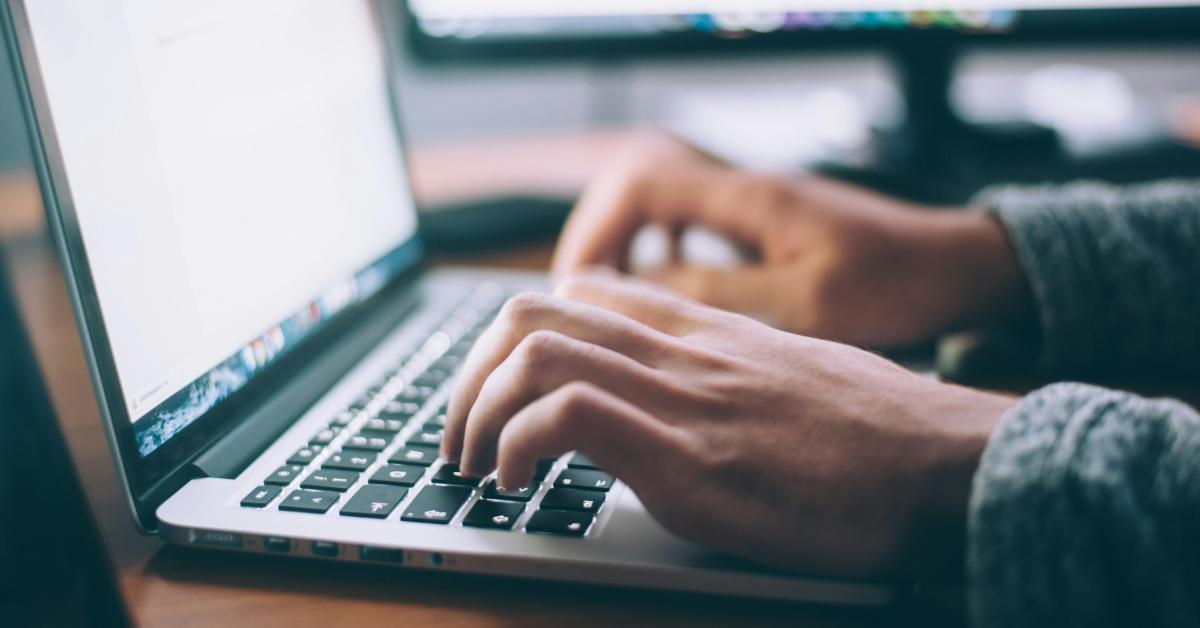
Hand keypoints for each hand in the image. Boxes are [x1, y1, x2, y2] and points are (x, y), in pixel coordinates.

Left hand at [442, 271, 1014, 576]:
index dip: (516, 337)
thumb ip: (726, 373)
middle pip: (533, 311)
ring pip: (534, 350)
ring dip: (476, 410)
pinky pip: (568, 416)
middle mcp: (682, 350)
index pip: (581, 292)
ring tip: (474, 465)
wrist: (950, 464)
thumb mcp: (792, 378)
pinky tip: (518, 484)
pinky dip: (517, 445)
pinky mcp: (689, 459)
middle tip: (461, 435)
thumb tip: (682, 402)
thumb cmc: (881, 433)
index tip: (500, 391)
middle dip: (470, 374)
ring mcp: (683, 398)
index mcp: (705, 331)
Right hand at [552, 133, 1029, 346]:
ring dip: (625, 244)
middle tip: (579, 298)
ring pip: (659, 204)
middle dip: (598, 237)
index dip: (596, 231)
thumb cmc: (896, 284)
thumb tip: (638, 292)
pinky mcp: (763, 224)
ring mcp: (752, 203)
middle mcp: (743, 189)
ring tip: (608, 299)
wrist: (956, 266)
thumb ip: (719, 295)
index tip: (577, 287)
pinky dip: (660, 251)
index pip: (640, 184)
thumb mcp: (806, 304)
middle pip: (636, 185)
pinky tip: (663, 291)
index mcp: (748, 198)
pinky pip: (688, 223)